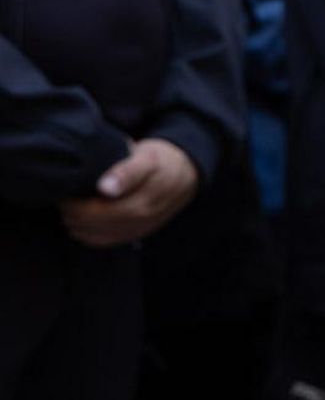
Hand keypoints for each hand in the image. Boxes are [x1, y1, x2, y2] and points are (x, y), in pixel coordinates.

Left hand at [60, 138, 198, 246]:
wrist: (185, 174)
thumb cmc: (160, 161)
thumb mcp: (146, 158)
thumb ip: (126, 172)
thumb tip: (104, 188)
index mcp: (144, 201)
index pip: (101, 212)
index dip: (78, 207)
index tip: (65, 194)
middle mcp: (143, 219)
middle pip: (99, 225)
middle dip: (75, 217)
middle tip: (63, 202)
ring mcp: (141, 228)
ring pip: (102, 237)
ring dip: (80, 227)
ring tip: (70, 212)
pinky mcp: (139, 233)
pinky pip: (110, 241)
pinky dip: (91, 235)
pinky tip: (82, 224)